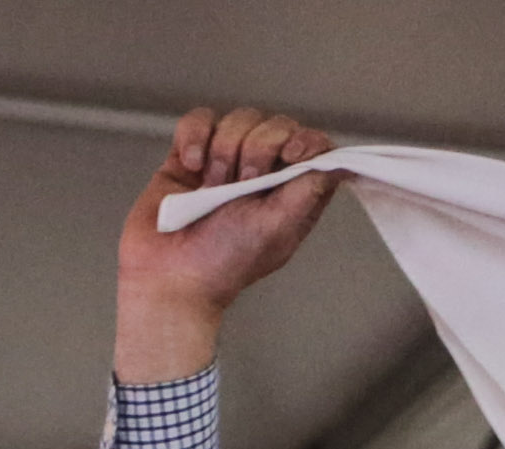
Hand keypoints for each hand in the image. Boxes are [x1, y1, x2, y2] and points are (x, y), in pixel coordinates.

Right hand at [114, 107, 344, 383]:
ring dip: (224, 150)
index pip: (314, 146)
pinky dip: (194, 137)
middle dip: (258, 147)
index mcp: (293, 193)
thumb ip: (309, 190)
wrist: (170, 273)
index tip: (291, 155)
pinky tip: (192, 167)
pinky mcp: (192, 154)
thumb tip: (335, 162)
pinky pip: (199, 120)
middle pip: (276, 124)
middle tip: (242, 184)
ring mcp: (227, 161)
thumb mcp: (279, 227)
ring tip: (213, 186)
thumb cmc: (225, 261)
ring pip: (238, 118)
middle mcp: (264, 174)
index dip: (306, 141)